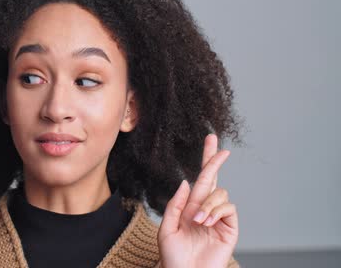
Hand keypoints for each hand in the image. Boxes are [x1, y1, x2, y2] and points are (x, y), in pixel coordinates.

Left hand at [157, 134, 237, 267]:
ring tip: (197, 221)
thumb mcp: (167, 228)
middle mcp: (205, 209)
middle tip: (220, 146)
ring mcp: (219, 218)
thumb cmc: (173, 257)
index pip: (200, 179)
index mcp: (189, 206)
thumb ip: (175, 204)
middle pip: (214, 178)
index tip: (211, 141)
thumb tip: (186, 182)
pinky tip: (206, 222)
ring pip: (220, 193)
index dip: (206, 160)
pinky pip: (228, 207)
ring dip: (207, 203)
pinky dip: (216, 211)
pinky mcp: (230, 228)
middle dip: (215, 160)